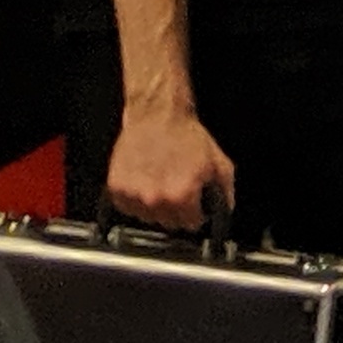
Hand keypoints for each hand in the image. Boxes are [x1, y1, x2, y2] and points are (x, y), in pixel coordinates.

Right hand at [106, 102, 235, 232]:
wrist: (157, 117)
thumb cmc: (185, 136)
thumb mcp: (220, 164)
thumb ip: (225, 193)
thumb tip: (224, 210)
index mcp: (182, 195)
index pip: (190, 225)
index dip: (196, 215)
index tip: (195, 207)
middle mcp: (155, 198)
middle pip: (168, 223)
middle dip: (176, 211)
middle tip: (177, 191)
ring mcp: (133, 194)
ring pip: (146, 217)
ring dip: (154, 207)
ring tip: (160, 184)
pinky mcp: (116, 187)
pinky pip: (126, 207)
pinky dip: (134, 200)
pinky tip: (144, 184)